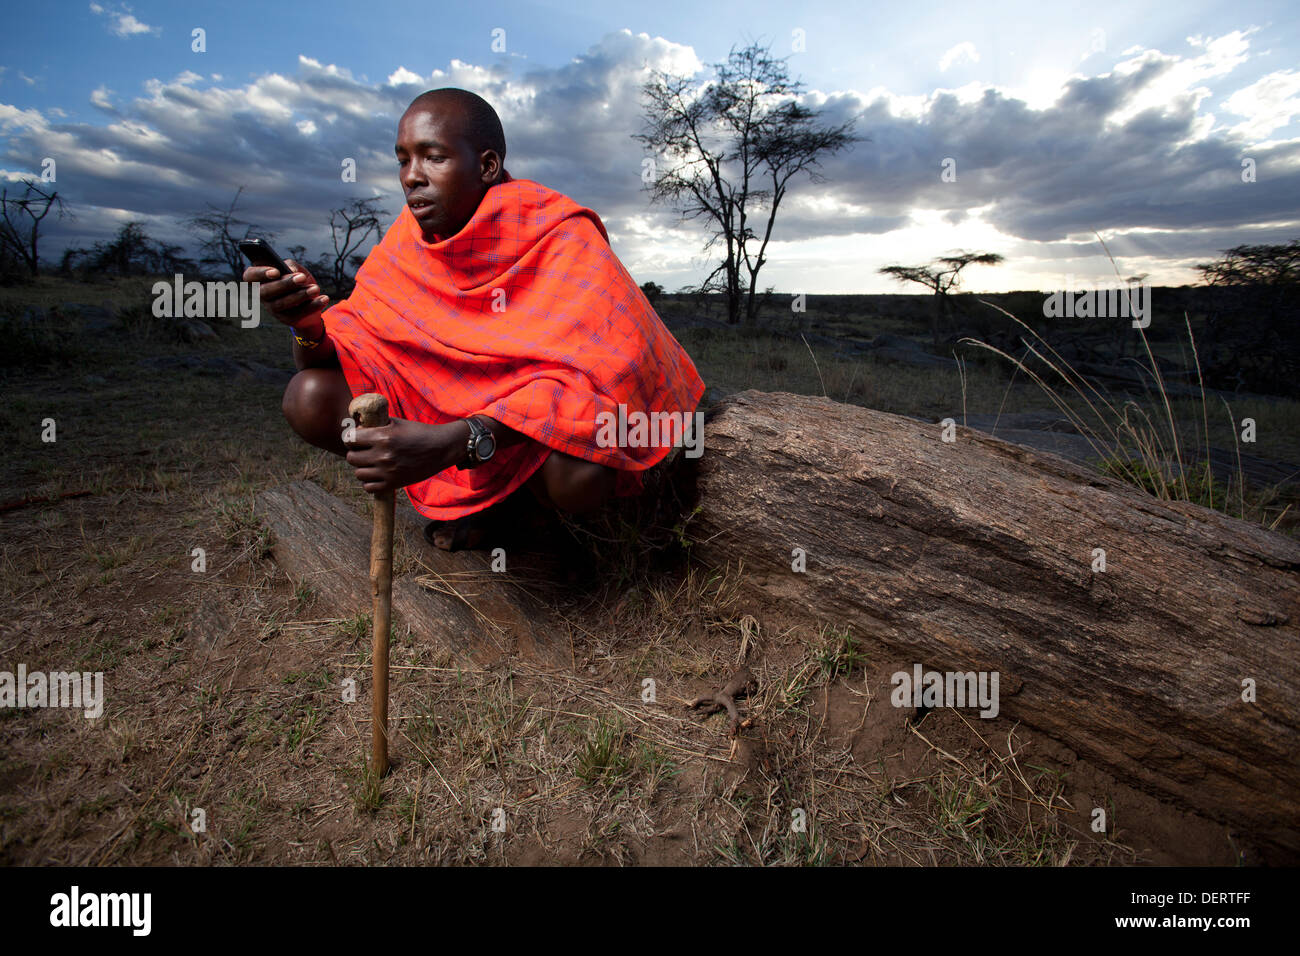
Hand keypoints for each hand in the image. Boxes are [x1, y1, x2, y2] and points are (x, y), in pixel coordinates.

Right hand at [243, 259, 330, 327]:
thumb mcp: (297, 270)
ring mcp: (273, 309)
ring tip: (315, 288)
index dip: (259, 273)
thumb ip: (292, 266)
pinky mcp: (287, 319)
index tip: (276, 271)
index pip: (249, 276)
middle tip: (302, 277)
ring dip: (300, 295)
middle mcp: (263, 295)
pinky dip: (313, 305)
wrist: (311, 303)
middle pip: (267, 291)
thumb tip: (292, 271)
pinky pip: (298, 313)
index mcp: (261, 279)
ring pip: (282, 303)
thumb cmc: (299, 282)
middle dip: (285, 284)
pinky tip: (324, 298)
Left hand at [344, 417, 468, 493]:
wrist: (441, 448)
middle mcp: (383, 455)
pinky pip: (369, 487)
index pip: (349, 439)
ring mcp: (388, 471)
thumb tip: (357, 428)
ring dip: (362, 468)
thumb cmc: (419, 433)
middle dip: (355, 453)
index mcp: (382, 437)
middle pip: (351, 458)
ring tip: (370, 464)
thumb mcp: (397, 423)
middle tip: (363, 452)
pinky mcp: (394, 483)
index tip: (356, 439)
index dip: (350, 438)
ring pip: (358, 473)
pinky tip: (376, 475)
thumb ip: (376, 425)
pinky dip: (370, 482)